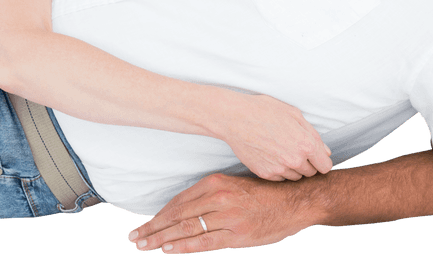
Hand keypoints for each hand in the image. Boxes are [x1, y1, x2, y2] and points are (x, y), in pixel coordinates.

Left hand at [128, 173, 317, 253]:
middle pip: (177, 215)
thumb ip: (212, 195)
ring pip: (187, 228)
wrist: (298, 200)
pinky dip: (184, 246)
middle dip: (153, 228)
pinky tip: (168, 250)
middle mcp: (219, 197)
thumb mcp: (236, 185)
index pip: (179, 201)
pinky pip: (205, 242)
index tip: (144, 225)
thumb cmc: (267, 193)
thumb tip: (185, 210)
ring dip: (161, 239)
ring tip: (144, 246)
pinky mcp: (238, 234)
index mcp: (216, 182)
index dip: (159, 215)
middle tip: (134, 238)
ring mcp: (228, 217)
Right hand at [216, 93, 332, 180]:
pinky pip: (279, 178)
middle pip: (311, 173)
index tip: (316, 158)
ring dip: (293, 168)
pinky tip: (271, 155)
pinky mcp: (265, 174)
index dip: (321, 161)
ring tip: (281, 151)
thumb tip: (325, 151)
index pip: (325, 166)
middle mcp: (295, 160)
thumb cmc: (264, 111)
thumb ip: (313, 134)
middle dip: (307, 164)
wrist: (236, 118)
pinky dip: (279, 170)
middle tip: (295, 149)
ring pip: (295, 177)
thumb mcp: (294, 114)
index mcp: (306, 144)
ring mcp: (279, 169)